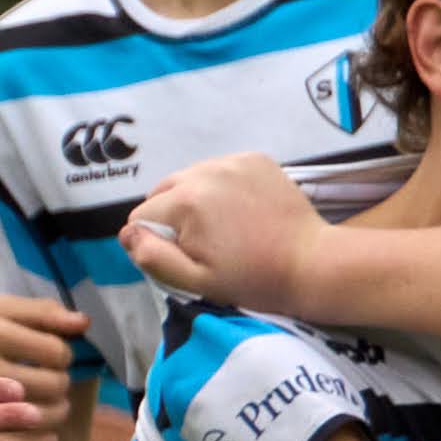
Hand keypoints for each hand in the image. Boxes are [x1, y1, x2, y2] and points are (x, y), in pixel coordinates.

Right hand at [0, 295, 87, 434]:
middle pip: (52, 385)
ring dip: (56, 414)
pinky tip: (42, 433)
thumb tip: (84, 323)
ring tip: (49, 407)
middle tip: (52, 384)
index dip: (63, 355)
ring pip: (40, 418)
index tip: (53, 357)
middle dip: (61, 384)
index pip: (55, 351)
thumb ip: (39, 312)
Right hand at [120, 154, 328, 312]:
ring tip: (223, 227)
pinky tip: (241, 210)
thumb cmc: (254, 280)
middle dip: (172, 217)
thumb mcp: (197, 282)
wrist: (313, 265)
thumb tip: (127, 234)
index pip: (143, 216)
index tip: (186, 258)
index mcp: (186, 201)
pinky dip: (221, 187)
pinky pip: (219, 169)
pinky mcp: (255, 159)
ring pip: (190, 178)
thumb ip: (154, 257)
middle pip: (163, 192)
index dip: (157, 242)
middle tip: (204, 244)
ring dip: (195, 199)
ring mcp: (233, 160)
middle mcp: (204, 170)